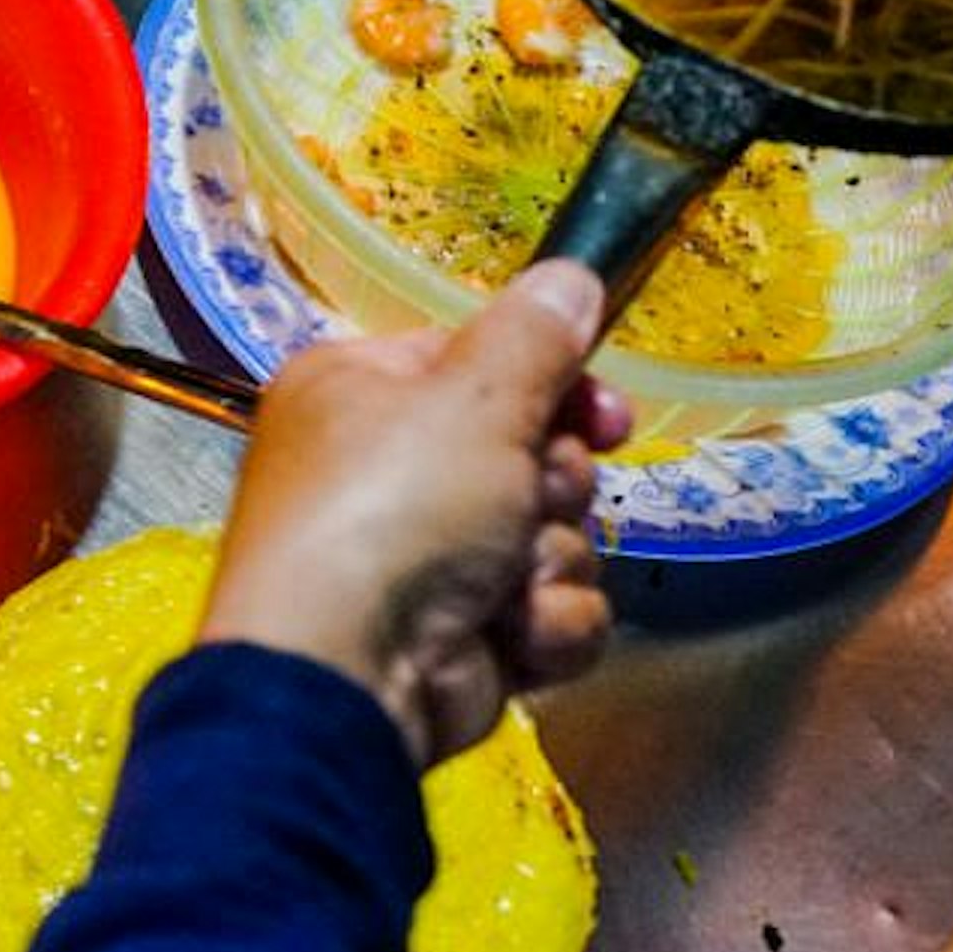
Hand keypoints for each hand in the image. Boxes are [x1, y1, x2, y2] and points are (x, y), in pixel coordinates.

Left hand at [197, 260, 630, 771]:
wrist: (348, 673)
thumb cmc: (390, 512)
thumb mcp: (472, 396)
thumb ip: (534, 336)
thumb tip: (571, 277)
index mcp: (360, 392)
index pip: (482, 364)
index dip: (554, 385)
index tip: (604, 410)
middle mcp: (383, 471)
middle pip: (530, 452)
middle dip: (553, 483)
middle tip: (532, 495)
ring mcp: (423, 560)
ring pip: (553, 537)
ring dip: (549, 561)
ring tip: (505, 579)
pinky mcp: (463, 638)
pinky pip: (549, 613)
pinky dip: (542, 626)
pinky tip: (508, 635)